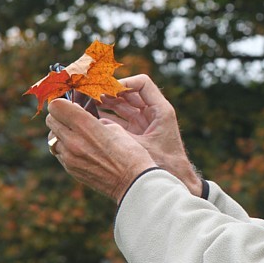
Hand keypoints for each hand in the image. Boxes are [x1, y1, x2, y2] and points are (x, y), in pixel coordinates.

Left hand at [46, 99, 157, 202]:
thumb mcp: (115, 128)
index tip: (69, 104)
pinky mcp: (70, 169)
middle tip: (71, 117)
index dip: (62, 102)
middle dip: (60, 116)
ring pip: (52, 138)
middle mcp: (73, 140)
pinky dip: (66, 148)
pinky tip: (81, 149)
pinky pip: (60, 153)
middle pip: (51, 120)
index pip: (56, 106)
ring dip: (61, 133)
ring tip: (76, 135)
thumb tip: (82, 118)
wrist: (133, 181)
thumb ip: (94, 121)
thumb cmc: (130, 152)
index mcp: (86, 125)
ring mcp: (69, 157)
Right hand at [95, 74, 202, 195]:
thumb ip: (119, 133)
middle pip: (129, 93)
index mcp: (161, 110)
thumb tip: (92, 121)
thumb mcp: (140, 147)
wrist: (177, 180)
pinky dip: (108, 117)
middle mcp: (154, 112)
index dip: (124, 83)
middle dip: (110, 92)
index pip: (143, 84)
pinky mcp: (139, 132)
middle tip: (89, 94)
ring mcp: (146, 122)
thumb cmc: (165, 164)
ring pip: (123, 106)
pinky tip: (92, 119)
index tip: (106, 88)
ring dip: (106, 104)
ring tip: (86, 104)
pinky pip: (121, 119)